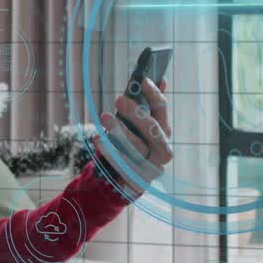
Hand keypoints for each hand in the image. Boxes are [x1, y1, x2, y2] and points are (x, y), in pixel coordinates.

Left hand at [93, 76, 173, 198]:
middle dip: (136, 113)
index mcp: (164, 133)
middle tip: (119, 99)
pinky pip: (122, 164)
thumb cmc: (133, 148)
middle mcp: (162, 150)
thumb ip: (148, 107)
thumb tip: (161, 80)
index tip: (143, 80)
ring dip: (120, 131)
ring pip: (137, 147)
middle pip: (153, 130)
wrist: (128, 182)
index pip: (162, 111)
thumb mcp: (140, 128)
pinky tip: (98, 139)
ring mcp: (151, 167)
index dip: (154, 95)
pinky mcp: (137, 179)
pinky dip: (109, 151)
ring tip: (104, 117)